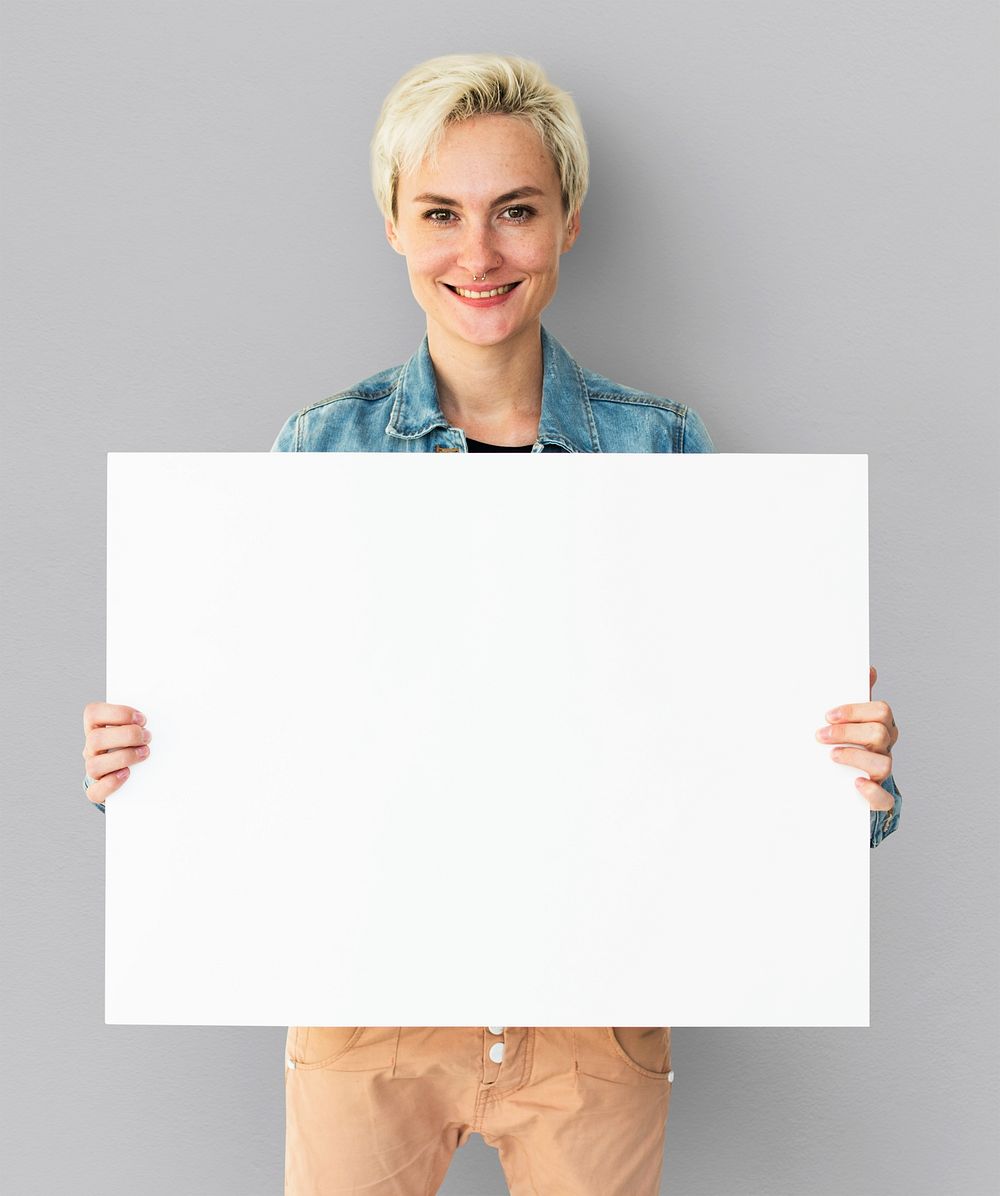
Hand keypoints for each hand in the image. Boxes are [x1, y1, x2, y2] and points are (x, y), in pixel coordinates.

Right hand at [82, 702, 151, 804]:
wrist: (131, 774)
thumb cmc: (137, 743)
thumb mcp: (137, 728)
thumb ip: (141, 722)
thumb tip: (166, 716)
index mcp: (97, 728)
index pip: (93, 713)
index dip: (118, 713)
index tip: (142, 719)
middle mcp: (91, 748)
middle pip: (95, 739)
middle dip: (126, 736)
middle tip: (148, 737)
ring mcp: (93, 770)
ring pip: (94, 765)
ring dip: (123, 757)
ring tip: (144, 753)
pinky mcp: (97, 790)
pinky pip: (95, 791)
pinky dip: (111, 783)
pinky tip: (127, 774)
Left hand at [815, 666, 897, 810]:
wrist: (843, 780)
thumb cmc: (848, 742)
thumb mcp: (851, 720)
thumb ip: (857, 696)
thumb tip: (868, 669)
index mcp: (881, 726)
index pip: (881, 711)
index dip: (854, 711)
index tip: (828, 715)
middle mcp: (885, 748)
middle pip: (879, 734)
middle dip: (847, 733)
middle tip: (820, 735)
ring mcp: (883, 773)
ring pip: (884, 764)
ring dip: (855, 758)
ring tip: (832, 756)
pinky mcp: (878, 798)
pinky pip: (884, 799)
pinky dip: (871, 792)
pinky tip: (855, 784)